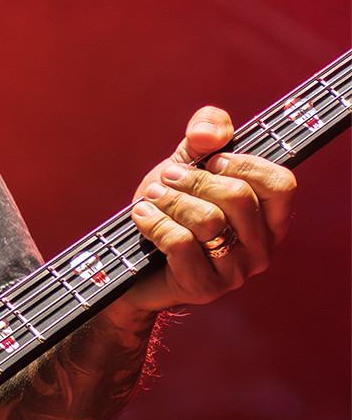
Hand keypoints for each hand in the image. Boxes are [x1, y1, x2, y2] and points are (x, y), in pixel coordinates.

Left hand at [118, 106, 295, 319]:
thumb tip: (209, 134)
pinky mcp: (204, 287)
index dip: (243, 164)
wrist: (136, 262)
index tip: (211, 161)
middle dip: (195, 179)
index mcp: (271, 218)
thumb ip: (207, 132)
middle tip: (168, 177)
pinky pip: (181, 244)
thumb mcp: (190, 162)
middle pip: (238, 198)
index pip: (281, 184)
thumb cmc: (173, 211)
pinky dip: (155, 222)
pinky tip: (142, 215)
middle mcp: (262, 248)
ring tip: (152, 195)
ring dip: (172, 200)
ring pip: (208, 221)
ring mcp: (236, 272)